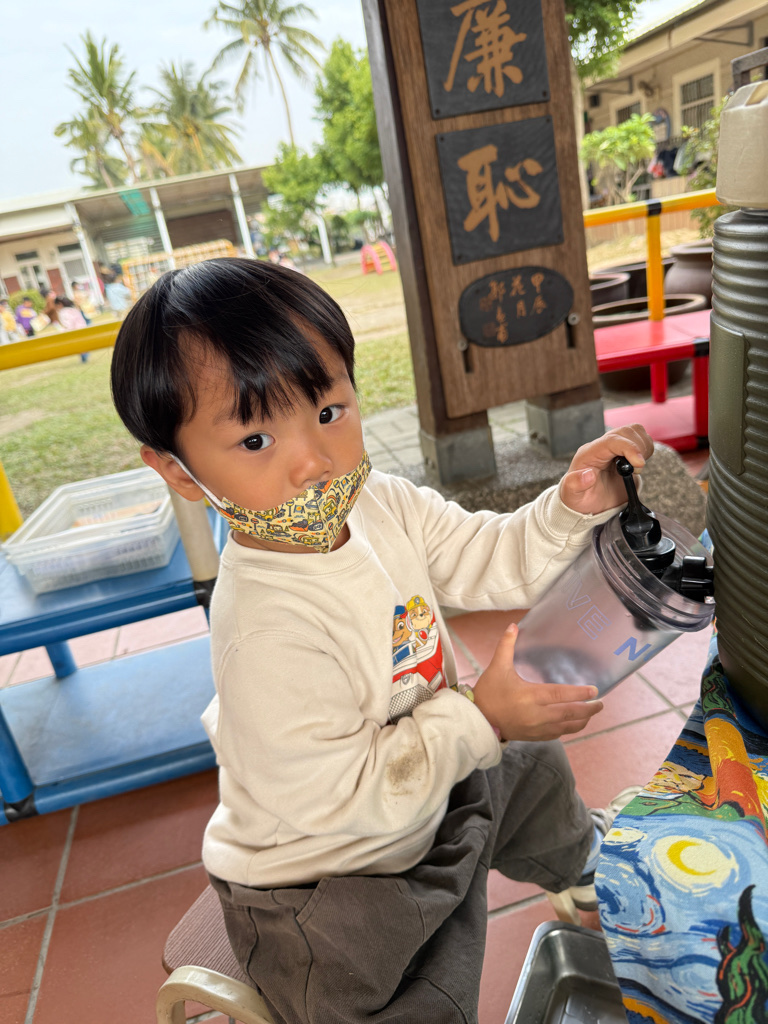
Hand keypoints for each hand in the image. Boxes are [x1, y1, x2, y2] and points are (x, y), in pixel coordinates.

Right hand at [472, 623, 602, 741]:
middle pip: (570, 713)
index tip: (594, 690)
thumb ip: (506, 646)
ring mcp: (537, 728)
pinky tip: (573, 723)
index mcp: (530, 696)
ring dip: (582, 721)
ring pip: (566, 727)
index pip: (561, 695)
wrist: (477, 721)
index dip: (579, 693)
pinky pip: (557, 734)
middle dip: (588, 709)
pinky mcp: (534, 737)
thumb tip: (513, 626)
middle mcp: (537, 714)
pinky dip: (569, 729)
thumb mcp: (496, 667)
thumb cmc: (488, 693)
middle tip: (601, 704)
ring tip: (591, 714)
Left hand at [560, 424, 652, 515]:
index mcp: (589, 454)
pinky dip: (645, 449)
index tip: (638, 464)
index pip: (612, 440)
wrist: (587, 502)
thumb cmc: (579, 497)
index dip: (628, 448)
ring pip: (634, 431)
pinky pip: (641, 439)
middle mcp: (602, 447)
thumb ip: (575, 485)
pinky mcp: (626, 451)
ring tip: (636, 467)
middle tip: (635, 469)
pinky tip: (638, 463)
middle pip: (625, 432)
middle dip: (637, 448)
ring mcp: (614, 448)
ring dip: (642, 447)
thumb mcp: (572, 495)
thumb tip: (588, 475)